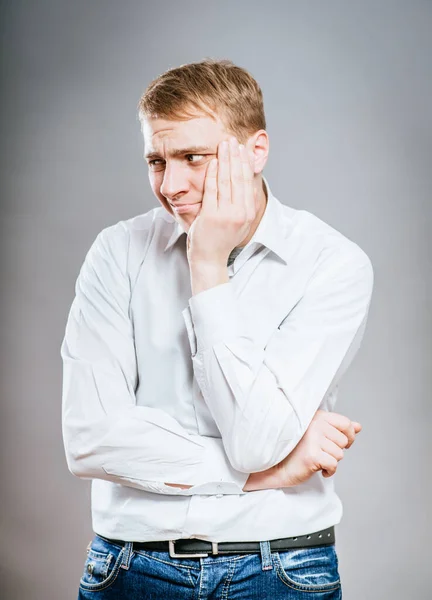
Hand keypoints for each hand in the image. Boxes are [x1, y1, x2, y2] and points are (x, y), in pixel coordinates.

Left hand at [186, 136, 258, 264]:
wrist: (210, 258)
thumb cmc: (221, 239)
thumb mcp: (238, 222)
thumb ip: (242, 204)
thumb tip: (245, 183)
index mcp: (248, 213)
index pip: (248, 182)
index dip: (245, 163)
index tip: (243, 149)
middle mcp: (240, 213)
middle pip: (238, 178)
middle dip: (235, 156)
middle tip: (232, 140)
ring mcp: (226, 215)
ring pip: (226, 181)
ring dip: (225, 160)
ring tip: (223, 145)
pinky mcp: (212, 216)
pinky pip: (212, 190)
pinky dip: (212, 173)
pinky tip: (212, 162)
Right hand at [276, 410, 361, 486]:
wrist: (276, 466)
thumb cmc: (296, 450)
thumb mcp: (318, 434)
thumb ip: (338, 429)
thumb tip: (358, 427)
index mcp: (316, 416)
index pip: (345, 423)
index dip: (348, 436)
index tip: (340, 444)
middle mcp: (315, 424)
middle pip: (344, 441)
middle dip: (335, 451)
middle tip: (319, 452)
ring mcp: (313, 439)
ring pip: (340, 454)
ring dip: (330, 461)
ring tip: (316, 459)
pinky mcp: (312, 455)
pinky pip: (334, 465)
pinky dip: (329, 471)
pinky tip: (317, 468)